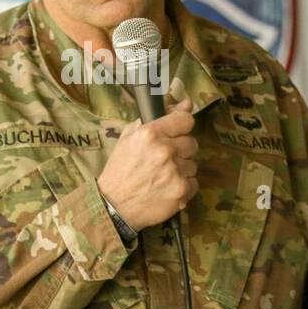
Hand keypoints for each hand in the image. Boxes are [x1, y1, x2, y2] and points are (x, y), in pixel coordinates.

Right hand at [97, 97, 197, 230]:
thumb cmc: (120, 169)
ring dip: (181, 169)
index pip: (185, 120)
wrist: (113, 205)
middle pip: (191, 143)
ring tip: (162, 176)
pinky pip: (194, 182)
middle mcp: (165, 150)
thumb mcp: (130, 137)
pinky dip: (183, 186)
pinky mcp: (181, 191)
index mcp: (151, 133)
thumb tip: (187, 103)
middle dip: (180, 150)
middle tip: (163, 160)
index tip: (176, 134)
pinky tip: (167, 188)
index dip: (181, 127)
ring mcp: (174, 172)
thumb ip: (159, 117)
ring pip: (193, 164)